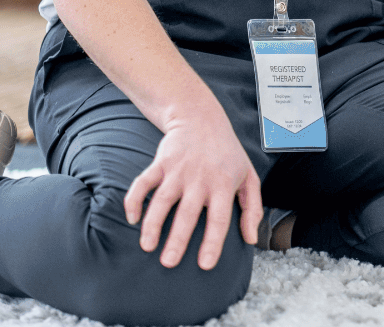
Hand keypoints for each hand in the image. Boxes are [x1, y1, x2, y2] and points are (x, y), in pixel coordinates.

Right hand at [124, 104, 261, 269]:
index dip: (213, 242)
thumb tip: (251, 239)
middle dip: (177, 239)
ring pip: (162, 200)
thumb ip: (252, 208)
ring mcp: (178, 170)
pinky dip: (134, 199)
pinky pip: (143, 183)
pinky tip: (131, 218)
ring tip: (147, 246)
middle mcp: (201, 178)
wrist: (202, 118)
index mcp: (224, 184)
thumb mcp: (249, 177)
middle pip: (188, 213)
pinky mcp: (160, 163)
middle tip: (168, 263)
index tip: (205, 264)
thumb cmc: (228, 153)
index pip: (220, 217)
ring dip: (153, 223)